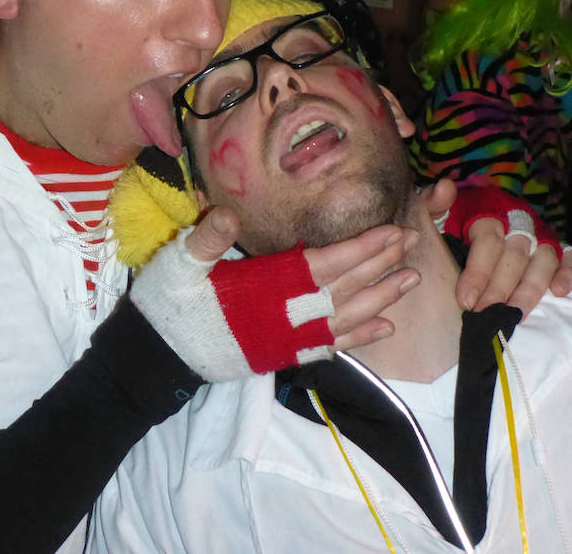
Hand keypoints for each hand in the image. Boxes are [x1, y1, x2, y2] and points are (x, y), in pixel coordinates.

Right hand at [187, 207, 420, 351]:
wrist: (157, 357)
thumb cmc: (168, 302)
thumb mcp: (179, 263)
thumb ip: (207, 240)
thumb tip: (227, 213)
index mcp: (265, 285)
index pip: (326, 264)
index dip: (362, 249)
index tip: (393, 231)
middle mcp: (284, 314)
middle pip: (345, 288)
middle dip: (381, 265)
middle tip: (414, 242)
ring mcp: (287, 338)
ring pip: (346, 318)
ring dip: (381, 299)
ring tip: (411, 281)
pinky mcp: (283, 354)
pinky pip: (331, 346)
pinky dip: (359, 338)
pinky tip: (385, 327)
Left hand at [423, 180, 571, 317]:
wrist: (469, 218)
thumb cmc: (450, 221)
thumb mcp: (435, 211)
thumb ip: (433, 202)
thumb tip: (444, 188)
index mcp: (488, 211)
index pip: (488, 241)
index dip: (478, 272)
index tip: (465, 300)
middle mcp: (517, 222)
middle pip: (515, 256)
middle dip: (500, 289)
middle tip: (485, 315)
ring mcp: (540, 234)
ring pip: (543, 260)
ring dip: (531, 289)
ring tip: (515, 315)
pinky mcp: (558, 247)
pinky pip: (571, 257)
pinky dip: (568, 273)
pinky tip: (559, 292)